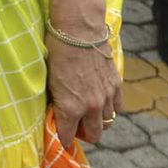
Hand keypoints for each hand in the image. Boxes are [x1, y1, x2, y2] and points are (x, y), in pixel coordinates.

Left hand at [46, 24, 122, 146]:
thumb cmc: (57, 51)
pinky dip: (111, 108)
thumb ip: (57, 101)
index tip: (61, 136)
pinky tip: (102, 101)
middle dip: (83, 134)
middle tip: (75, 125)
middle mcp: (91, 107)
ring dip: (98, 122)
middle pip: (94, 136)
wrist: (79, 29)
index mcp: (70, 108)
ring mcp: (106, 97)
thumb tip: (58, 112)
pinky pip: (118, 108)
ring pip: (107, 124)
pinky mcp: (116, 85)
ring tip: (89, 113)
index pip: (67, 137)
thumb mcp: (50, 80)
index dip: (63, 138)